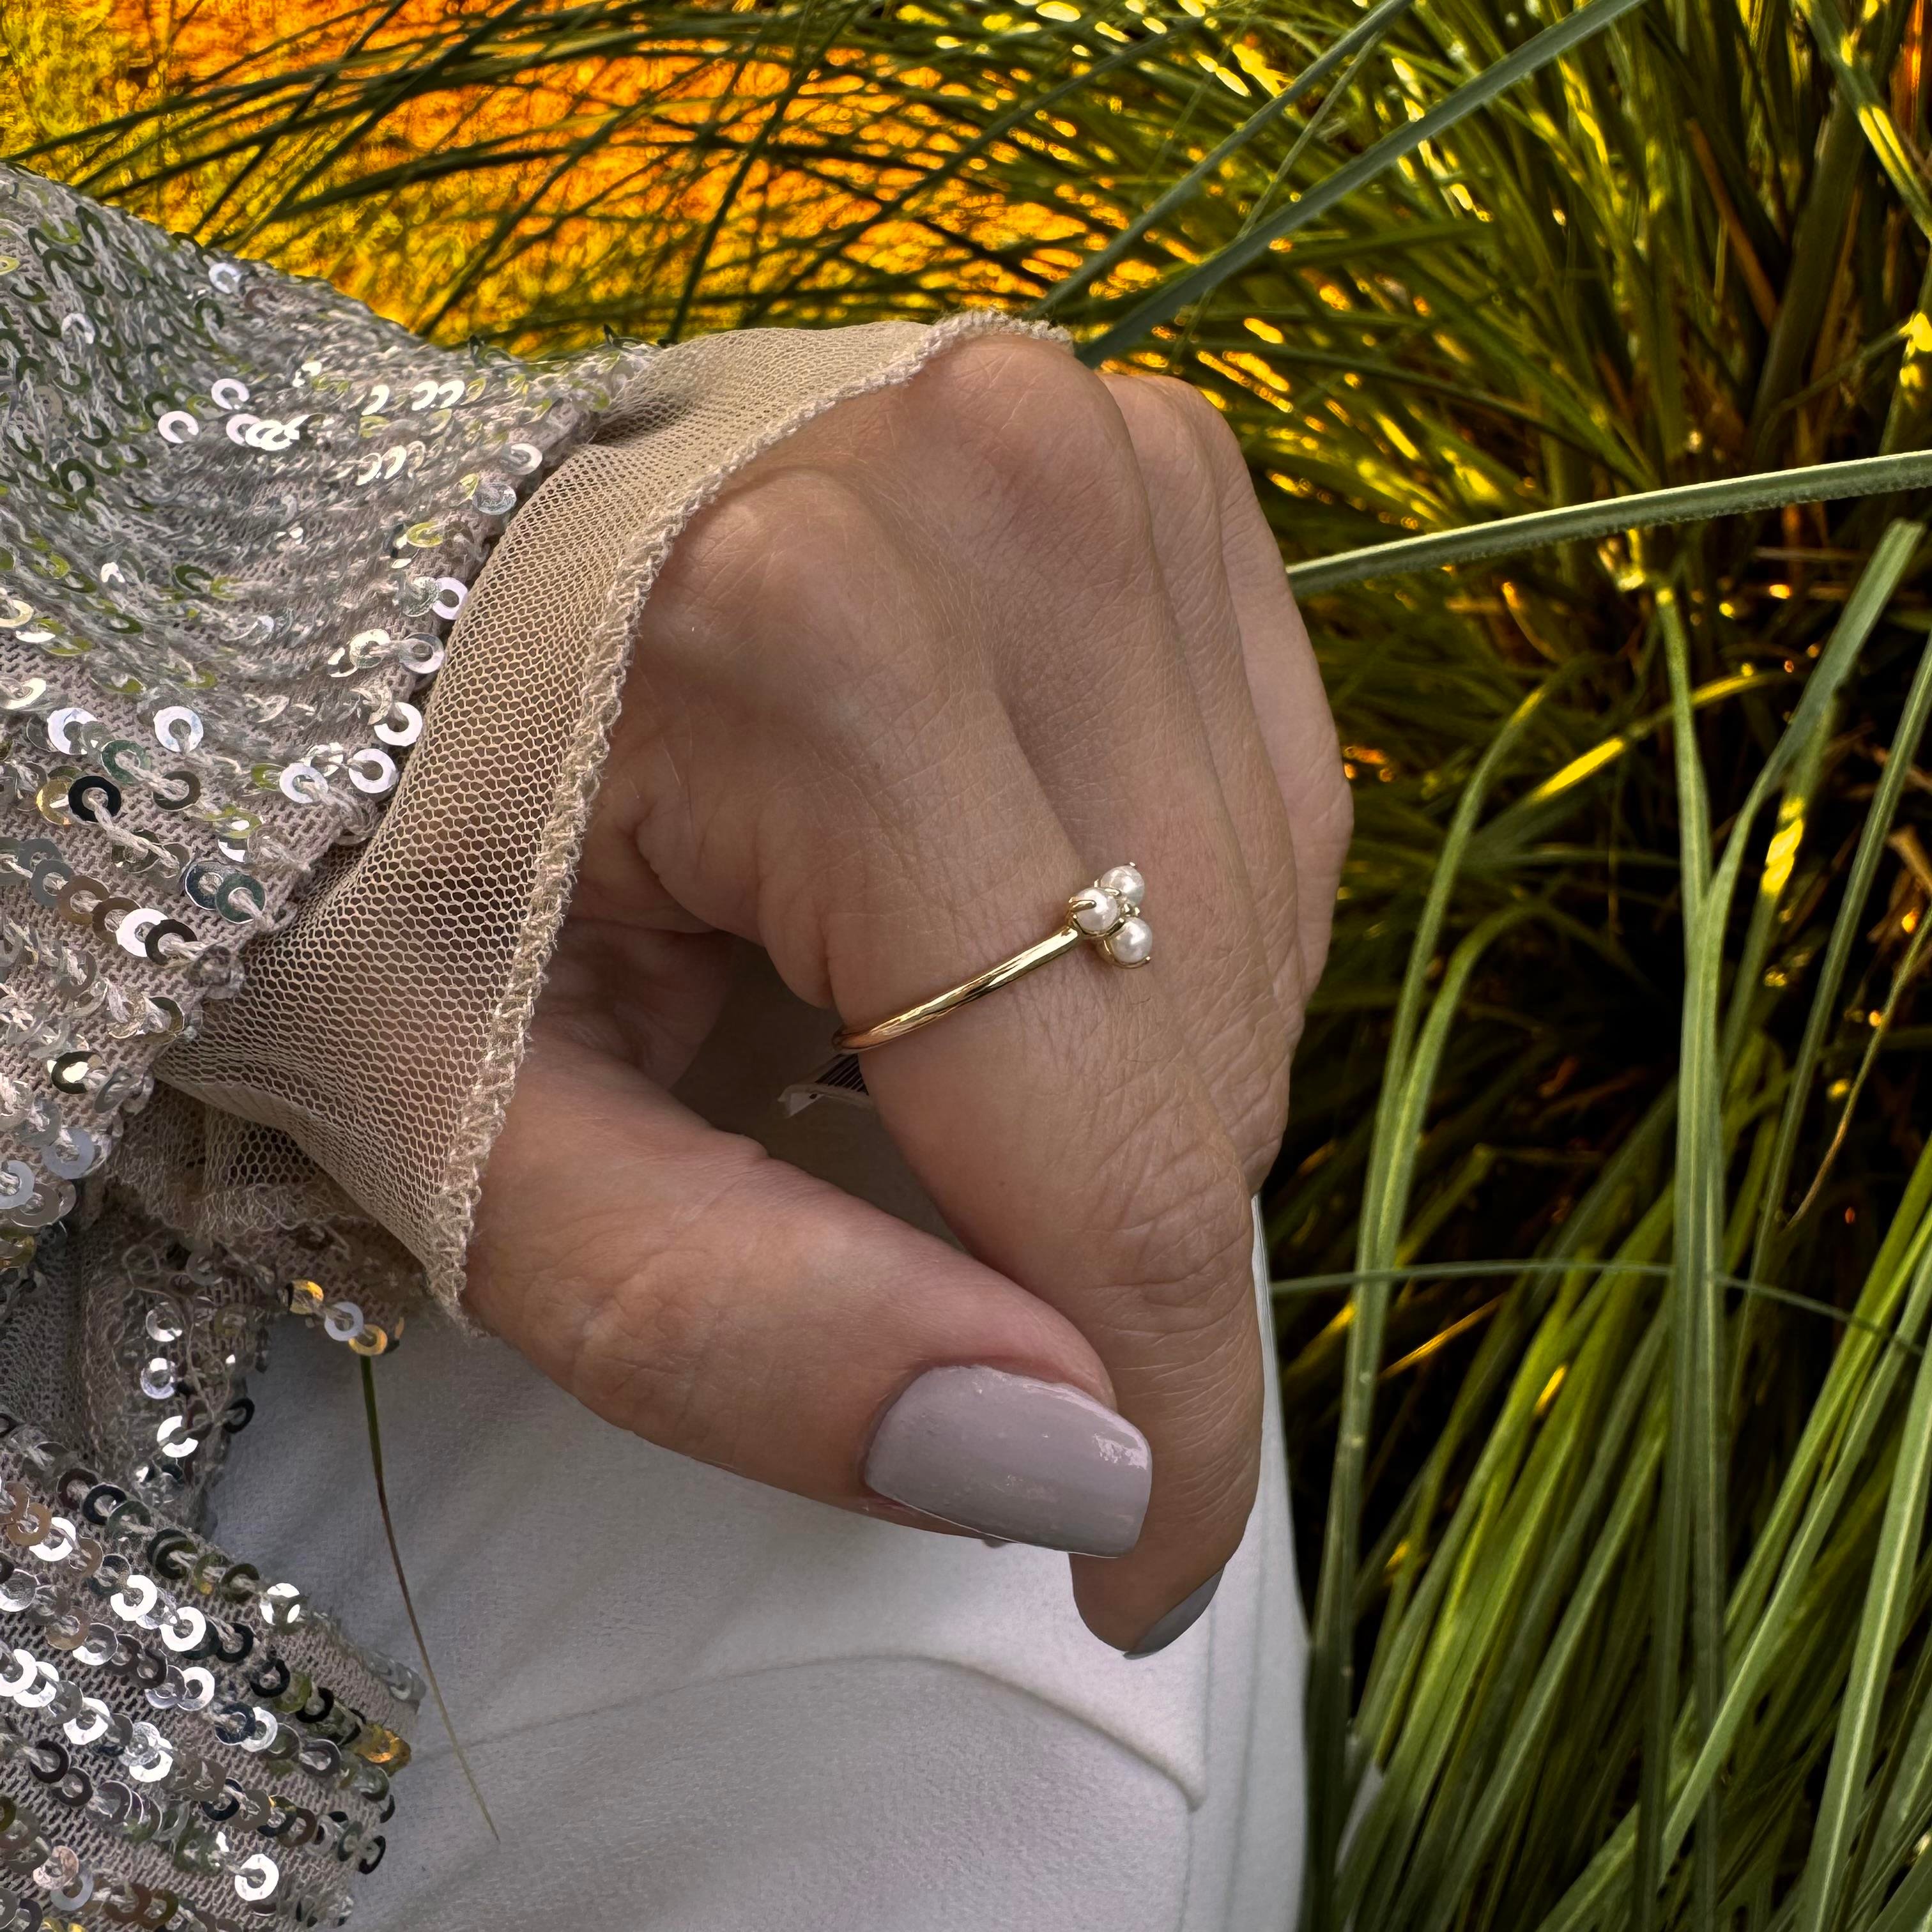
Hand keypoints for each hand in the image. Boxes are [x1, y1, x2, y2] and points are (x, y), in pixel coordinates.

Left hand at [467, 333, 1349, 1654]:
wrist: (380, 593)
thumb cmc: (384, 861)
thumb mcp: (480, 1140)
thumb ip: (744, 1323)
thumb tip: (1073, 1462)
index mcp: (811, 643)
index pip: (1109, 1140)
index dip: (1157, 1414)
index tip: (1133, 1570)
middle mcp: (1005, 481)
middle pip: (1204, 1050)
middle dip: (1080, 1224)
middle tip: (873, 1208)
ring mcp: (1098, 445)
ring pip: (1264, 937)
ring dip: (1121, 1073)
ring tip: (896, 1032)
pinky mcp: (1154, 462)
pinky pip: (1268, 807)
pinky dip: (1162, 934)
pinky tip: (990, 914)